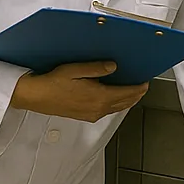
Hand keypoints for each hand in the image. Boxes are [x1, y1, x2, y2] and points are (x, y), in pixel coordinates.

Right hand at [9, 61, 147, 122]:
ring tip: (133, 94)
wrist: (37, 97)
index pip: (126, 93)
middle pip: (124, 103)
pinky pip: (107, 112)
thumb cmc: (54, 82)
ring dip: (127, 101)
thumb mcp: (76, 70)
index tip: (145, 83)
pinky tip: (114, 101)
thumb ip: (97, 68)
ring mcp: (92, 114)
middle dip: (135, 95)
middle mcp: (98, 108)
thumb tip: (113, 67)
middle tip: (142, 88)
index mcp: (99, 97)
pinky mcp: (85, 116)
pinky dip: (116, 106)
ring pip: (116, 109)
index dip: (138, 88)